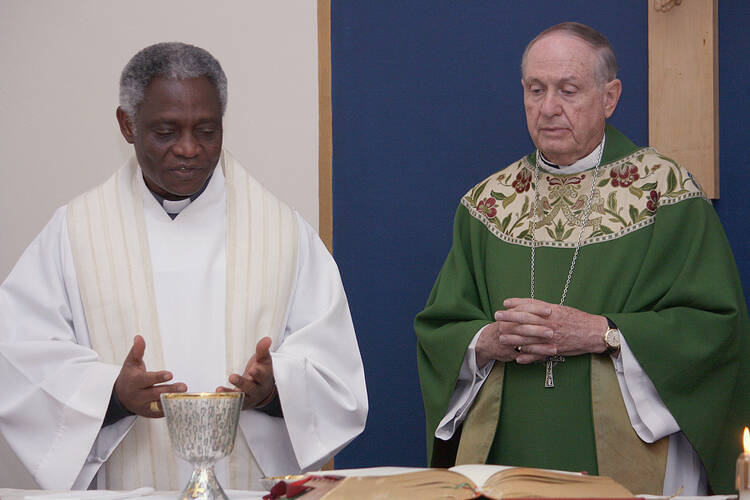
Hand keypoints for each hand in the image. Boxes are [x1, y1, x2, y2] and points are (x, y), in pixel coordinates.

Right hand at [114, 335, 186, 417]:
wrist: (120, 397)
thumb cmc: (129, 376)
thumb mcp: (130, 363)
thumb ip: (137, 351)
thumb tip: (139, 337)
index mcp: (133, 382)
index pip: (146, 380)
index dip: (158, 377)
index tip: (170, 374)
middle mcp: (138, 395)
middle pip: (155, 393)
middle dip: (169, 390)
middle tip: (183, 386)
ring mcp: (144, 406)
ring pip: (159, 404)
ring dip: (172, 400)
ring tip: (185, 395)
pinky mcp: (150, 413)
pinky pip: (161, 412)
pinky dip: (171, 408)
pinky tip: (182, 402)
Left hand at [217, 337, 275, 408]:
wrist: (264, 390)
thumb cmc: (262, 372)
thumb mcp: (263, 361)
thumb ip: (263, 350)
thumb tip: (267, 339)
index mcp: (265, 378)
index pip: (262, 376)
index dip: (258, 374)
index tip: (253, 369)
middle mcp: (257, 389)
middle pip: (251, 388)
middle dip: (242, 383)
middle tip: (232, 377)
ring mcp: (249, 397)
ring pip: (240, 397)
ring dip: (230, 393)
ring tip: (220, 389)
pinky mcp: (241, 403)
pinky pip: (232, 402)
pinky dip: (224, 398)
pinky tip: (217, 392)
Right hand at [476, 306, 556, 366]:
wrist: (486, 342)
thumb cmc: (504, 326)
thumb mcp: (510, 314)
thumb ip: (524, 308)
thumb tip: (547, 304)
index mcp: (509, 315)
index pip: (523, 309)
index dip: (537, 309)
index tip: (550, 310)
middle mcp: (506, 326)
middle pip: (523, 327)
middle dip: (538, 329)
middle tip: (552, 331)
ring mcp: (507, 340)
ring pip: (525, 342)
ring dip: (540, 346)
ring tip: (553, 348)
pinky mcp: (510, 352)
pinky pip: (525, 354)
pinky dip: (536, 355)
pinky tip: (546, 356)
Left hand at [484, 298, 607, 364]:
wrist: (594, 332)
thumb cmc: (578, 319)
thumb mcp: (562, 309)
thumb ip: (546, 308)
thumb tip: (530, 305)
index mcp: (552, 312)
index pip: (530, 306)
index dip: (517, 304)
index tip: (505, 303)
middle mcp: (550, 323)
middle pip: (526, 320)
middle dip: (510, 318)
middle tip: (497, 316)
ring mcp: (552, 337)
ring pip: (529, 338)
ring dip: (513, 338)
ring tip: (501, 338)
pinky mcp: (555, 349)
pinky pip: (539, 354)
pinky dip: (528, 356)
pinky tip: (518, 357)